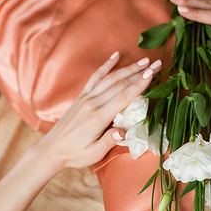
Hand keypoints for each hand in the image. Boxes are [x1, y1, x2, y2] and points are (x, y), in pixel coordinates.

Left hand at [35, 53, 160, 169]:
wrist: (52, 149)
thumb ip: (109, 142)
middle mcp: (92, 104)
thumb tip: (123, 133)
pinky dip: (106, 65)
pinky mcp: (81, 96)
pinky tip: (116, 56)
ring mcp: (86, 98)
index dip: (139, 84)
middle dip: (140, 72)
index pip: (123, 97)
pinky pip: (95, 77)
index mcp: (98, 118)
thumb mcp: (93, 154)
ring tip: (144, 60)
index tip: (152, 73)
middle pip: (120, 84)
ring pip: (110, 78)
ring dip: (128, 68)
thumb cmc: (75, 154)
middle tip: (157, 63)